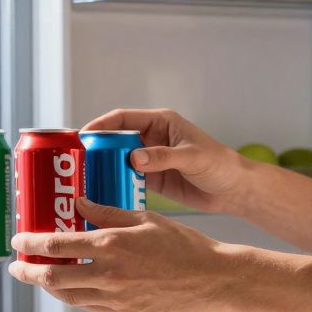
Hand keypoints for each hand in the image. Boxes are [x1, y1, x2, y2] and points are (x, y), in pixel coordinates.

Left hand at [7, 197, 236, 311]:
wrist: (214, 280)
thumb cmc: (185, 245)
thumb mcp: (146, 219)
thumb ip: (108, 213)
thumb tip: (80, 204)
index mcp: (111, 245)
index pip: (55, 245)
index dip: (29, 244)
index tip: (18, 241)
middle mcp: (108, 274)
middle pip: (51, 276)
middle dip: (27, 272)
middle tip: (17, 266)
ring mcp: (115, 298)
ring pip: (67, 295)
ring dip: (46, 286)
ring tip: (38, 277)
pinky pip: (89, 306)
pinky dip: (73, 296)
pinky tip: (70, 287)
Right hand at [84, 108, 251, 213]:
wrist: (234, 190)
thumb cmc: (220, 165)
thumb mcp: (192, 157)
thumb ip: (164, 157)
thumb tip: (134, 158)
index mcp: (161, 122)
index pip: (123, 118)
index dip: (101, 125)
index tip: (82, 136)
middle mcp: (152, 138)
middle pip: (116, 139)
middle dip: (97, 148)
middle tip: (78, 161)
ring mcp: (151, 159)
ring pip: (119, 160)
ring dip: (104, 168)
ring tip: (85, 179)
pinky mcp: (153, 180)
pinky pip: (128, 179)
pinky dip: (116, 184)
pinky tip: (103, 193)